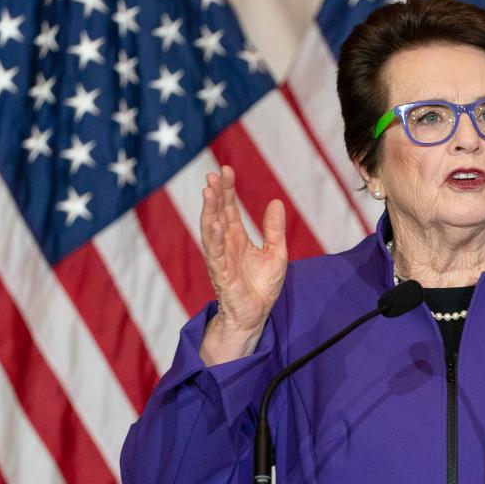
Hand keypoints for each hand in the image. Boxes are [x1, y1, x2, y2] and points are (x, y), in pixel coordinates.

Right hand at [198, 166, 286, 364]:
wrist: (256, 314)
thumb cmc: (262, 285)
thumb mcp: (276, 252)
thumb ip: (274, 228)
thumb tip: (276, 201)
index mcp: (236, 237)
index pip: (229, 208)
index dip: (227, 189)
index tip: (225, 169)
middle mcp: (225, 244)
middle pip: (217, 214)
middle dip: (215, 194)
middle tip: (213, 174)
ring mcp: (220, 258)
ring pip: (211, 231)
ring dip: (209, 211)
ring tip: (208, 191)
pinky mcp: (221, 274)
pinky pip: (216, 254)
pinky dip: (214, 238)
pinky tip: (214, 223)